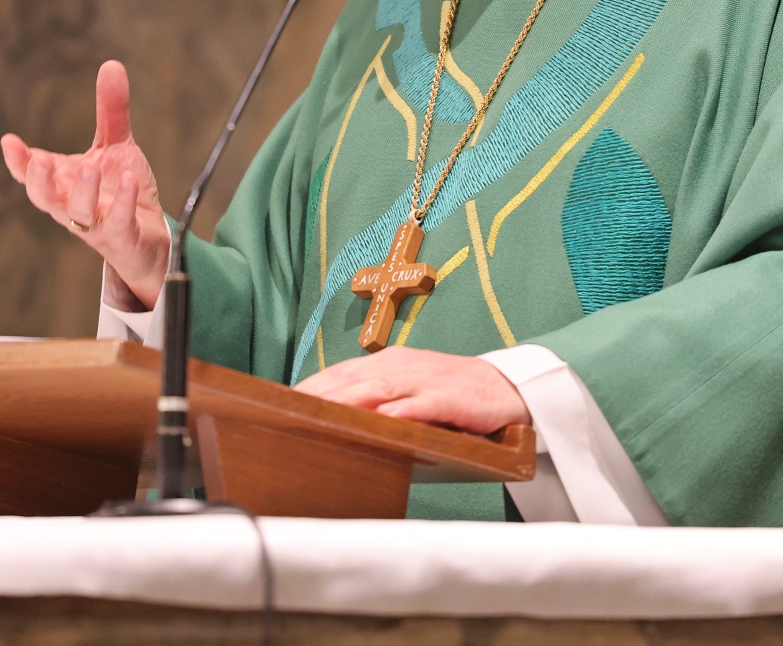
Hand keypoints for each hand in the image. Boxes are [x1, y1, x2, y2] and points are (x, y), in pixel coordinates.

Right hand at [1, 61, 169, 307]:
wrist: (149, 236)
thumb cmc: (120, 192)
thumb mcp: (116, 146)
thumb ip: (110, 110)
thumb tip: (111, 64)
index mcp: (63, 183)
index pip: (31, 174)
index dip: (18, 161)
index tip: (9, 141)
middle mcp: (72, 205)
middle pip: (45, 199)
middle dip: (39, 181)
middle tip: (38, 160)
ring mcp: (95, 224)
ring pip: (79, 213)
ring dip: (82, 191)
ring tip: (88, 169)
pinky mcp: (121, 236)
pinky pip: (118, 222)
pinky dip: (122, 203)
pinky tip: (130, 181)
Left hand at [295, 346, 530, 434]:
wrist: (503, 387)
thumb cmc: (448, 393)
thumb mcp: (407, 391)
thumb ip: (374, 399)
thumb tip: (332, 419)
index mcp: (387, 364)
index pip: (340, 373)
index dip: (310, 387)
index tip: (279, 402)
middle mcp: (401, 366)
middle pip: (353, 379)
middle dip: (320, 394)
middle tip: (289, 409)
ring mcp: (425, 379)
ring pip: (381, 388)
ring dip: (351, 400)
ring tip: (324, 413)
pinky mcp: (449, 397)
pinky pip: (422, 405)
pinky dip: (403, 411)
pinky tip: (385, 420)